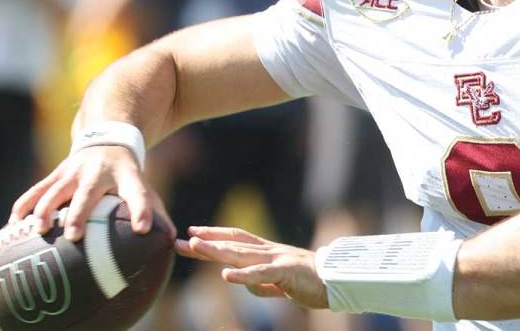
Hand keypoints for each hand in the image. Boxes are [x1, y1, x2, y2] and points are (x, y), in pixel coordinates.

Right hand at [9, 146, 173, 242]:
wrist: (106, 137)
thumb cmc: (126, 174)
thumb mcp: (143, 183)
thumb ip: (155, 209)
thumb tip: (171, 240)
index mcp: (126, 175)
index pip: (137, 192)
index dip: (141, 209)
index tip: (143, 229)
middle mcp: (98, 172)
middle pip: (88, 193)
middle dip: (80, 213)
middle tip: (74, 235)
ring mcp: (73, 171)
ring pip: (56, 190)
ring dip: (45, 209)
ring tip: (38, 230)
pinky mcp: (55, 174)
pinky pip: (36, 190)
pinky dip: (23, 206)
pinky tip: (12, 227)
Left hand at [176, 226, 327, 308]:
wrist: (339, 280)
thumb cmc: (311, 281)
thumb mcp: (280, 283)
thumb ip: (263, 283)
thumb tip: (245, 285)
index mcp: (268, 252)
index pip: (236, 239)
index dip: (214, 235)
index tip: (192, 234)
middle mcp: (270, 251)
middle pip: (233, 243)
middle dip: (205, 242)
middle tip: (180, 240)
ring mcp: (278, 259)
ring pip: (242, 254)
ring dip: (216, 250)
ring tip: (195, 246)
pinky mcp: (287, 272)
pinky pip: (261, 274)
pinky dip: (243, 275)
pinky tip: (227, 276)